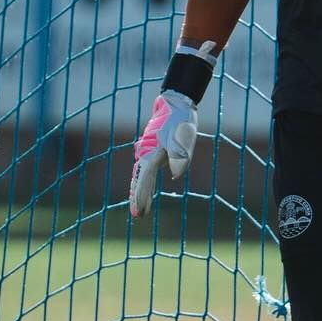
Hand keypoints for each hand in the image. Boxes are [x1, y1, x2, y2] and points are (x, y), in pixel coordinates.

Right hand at [129, 90, 199, 216]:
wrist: (175, 104)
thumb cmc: (180, 121)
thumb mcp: (184, 136)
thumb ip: (179, 155)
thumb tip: (175, 175)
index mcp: (152, 152)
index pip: (144, 179)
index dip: (141, 195)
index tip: (139, 211)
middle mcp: (146, 153)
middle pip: (139, 179)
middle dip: (138, 198)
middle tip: (137, 217)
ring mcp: (147, 152)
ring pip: (141, 175)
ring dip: (140, 191)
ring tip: (140, 210)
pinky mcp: (152, 151)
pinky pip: (146, 171)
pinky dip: (145, 182)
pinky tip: (146, 190)